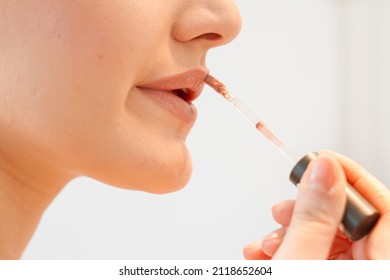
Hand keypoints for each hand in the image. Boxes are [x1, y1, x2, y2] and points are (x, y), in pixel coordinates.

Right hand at [243, 151, 389, 258]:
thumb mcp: (298, 262)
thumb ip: (313, 216)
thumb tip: (323, 168)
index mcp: (377, 266)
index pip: (381, 205)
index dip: (350, 175)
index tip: (320, 160)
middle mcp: (368, 267)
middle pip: (347, 218)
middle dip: (305, 209)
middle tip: (281, 211)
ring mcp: (349, 272)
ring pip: (325, 233)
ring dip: (289, 231)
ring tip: (266, 244)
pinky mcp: (331, 274)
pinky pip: (315, 250)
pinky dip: (288, 246)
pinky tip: (265, 253)